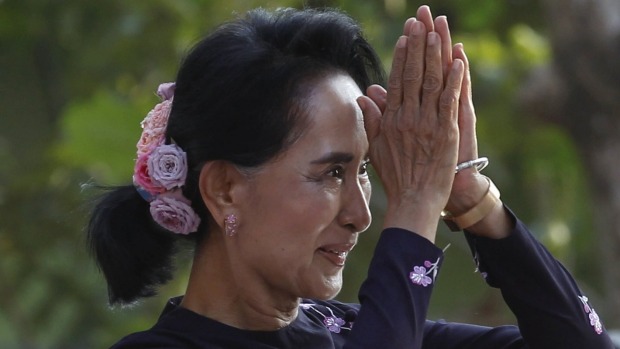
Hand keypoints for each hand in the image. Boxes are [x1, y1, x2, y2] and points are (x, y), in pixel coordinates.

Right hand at [358, 6, 464, 241]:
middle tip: (420, 21)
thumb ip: (371, 120)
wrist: (414, 200)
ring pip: (432, 82)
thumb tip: (363, 96)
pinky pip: (450, 101)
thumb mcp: (377, 148)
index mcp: (392, 119)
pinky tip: (458, 61)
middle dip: (417, 45)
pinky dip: (455, 80)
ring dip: (435, 55)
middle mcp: (408, 117)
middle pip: (414, 74)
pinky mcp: (446, 132)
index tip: (406, 36)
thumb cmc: (396, 176)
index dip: (402, 56)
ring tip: (437, 31)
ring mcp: (428, 123)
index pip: (397, 80)